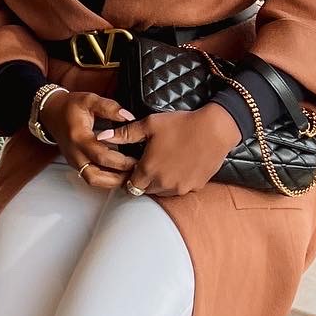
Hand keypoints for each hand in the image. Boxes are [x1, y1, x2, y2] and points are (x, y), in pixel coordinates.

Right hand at [38, 89, 145, 189]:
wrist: (52, 113)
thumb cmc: (70, 107)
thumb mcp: (90, 100)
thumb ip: (109, 107)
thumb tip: (128, 117)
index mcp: (79, 137)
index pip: (101, 156)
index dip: (120, 161)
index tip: (136, 160)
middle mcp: (75, 153)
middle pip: (97, 174)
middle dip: (119, 176)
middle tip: (137, 172)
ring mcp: (74, 161)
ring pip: (93, 180)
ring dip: (112, 182)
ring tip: (130, 177)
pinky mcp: (76, 164)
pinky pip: (91, 177)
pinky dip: (106, 179)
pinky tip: (119, 175)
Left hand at [94, 101, 239, 196]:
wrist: (215, 129)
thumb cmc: (181, 124)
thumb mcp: (149, 124)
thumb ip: (124, 134)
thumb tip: (100, 136)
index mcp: (148, 170)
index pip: (130, 184)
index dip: (130, 175)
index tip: (134, 165)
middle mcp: (162, 184)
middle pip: (145, 190)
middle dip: (144, 180)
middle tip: (150, 162)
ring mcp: (180, 188)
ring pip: (162, 192)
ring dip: (160, 182)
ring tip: (165, 163)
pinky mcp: (194, 187)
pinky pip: (180, 189)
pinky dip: (177, 181)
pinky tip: (181, 164)